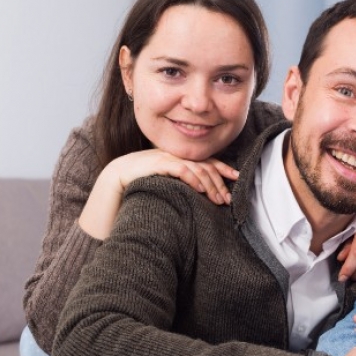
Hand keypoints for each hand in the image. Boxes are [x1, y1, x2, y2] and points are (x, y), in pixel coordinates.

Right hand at [110, 149, 237, 204]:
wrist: (118, 176)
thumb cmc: (144, 181)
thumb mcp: (170, 181)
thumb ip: (185, 183)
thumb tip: (204, 195)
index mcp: (182, 158)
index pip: (208, 162)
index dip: (224, 169)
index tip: (238, 177)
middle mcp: (178, 155)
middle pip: (207, 167)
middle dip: (220, 183)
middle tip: (227, 199)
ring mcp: (170, 158)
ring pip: (198, 169)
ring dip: (210, 185)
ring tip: (218, 200)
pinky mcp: (159, 163)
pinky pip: (181, 169)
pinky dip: (193, 179)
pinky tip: (200, 190)